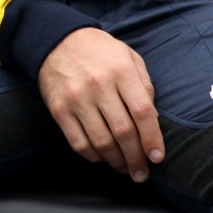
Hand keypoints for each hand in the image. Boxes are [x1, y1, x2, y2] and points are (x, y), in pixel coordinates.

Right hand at [38, 27, 163, 181]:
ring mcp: (76, 98)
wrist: (55, 39)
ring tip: (124, 168)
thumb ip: (144, 86)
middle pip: (123, 132)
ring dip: (116, 162)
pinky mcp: (58, 108)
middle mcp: (98, 85)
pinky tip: (101, 157)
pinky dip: (92, 156)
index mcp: (120, 70)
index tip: (157, 157)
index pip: (142, 112)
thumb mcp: (128, 57)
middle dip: (136, 158)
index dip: (152, 139)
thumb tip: (153, 121)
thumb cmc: (99, 51)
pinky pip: (77, 142)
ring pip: (101, 142)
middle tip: (142, 172)